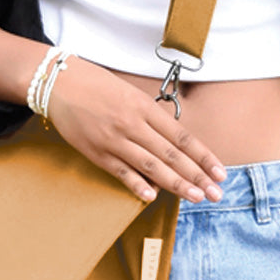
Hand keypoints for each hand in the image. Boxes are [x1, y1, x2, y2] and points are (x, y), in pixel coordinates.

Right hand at [45, 57, 225, 203]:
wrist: (59, 83)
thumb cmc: (97, 85)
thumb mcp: (130, 94)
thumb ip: (150, 117)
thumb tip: (172, 143)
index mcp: (144, 107)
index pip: (181, 136)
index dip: (203, 156)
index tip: (220, 172)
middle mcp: (133, 124)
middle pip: (172, 154)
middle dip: (197, 176)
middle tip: (216, 194)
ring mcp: (114, 139)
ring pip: (151, 166)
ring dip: (176, 184)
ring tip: (195, 197)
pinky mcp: (96, 151)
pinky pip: (121, 171)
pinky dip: (137, 184)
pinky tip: (153, 197)